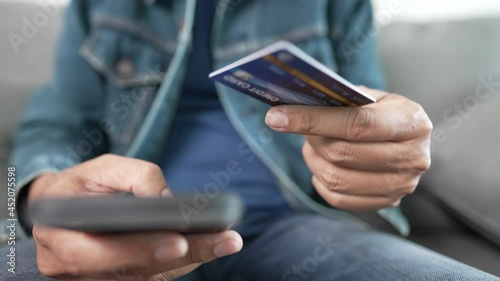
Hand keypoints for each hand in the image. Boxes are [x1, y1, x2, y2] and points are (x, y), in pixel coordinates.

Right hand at [28, 154, 242, 279]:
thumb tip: (167, 199)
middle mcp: (73, 269)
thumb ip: (133, 176)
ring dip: (190, 261)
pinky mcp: (117, 280)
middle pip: (132, 271)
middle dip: (181, 257)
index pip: (98, 253)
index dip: (139, 250)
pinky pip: (153, 277)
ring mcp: (96, 280)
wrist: (59, 208)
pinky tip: (211, 246)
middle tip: (223, 241)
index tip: (178, 241)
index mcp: (60, 238)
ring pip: (146, 277)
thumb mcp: (99, 168)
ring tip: (226, 241)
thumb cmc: (79, 186)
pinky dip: (183, 263)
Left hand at [265, 87, 432, 210]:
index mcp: (411, 122)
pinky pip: (339, 198)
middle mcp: (414, 157)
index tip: (278, 116)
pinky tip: (321, 165)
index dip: (313, 120)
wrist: (407, 139)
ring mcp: (403, 184)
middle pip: (343, 154)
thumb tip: (293, 107)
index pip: (356, 124)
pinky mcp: (389, 202)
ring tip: (311, 145)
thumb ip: (340, 101)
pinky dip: (320, 182)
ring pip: (337, 179)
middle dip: (311, 139)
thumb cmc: (382, 112)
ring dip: (313, 160)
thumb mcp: (370, 97)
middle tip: (296, 126)